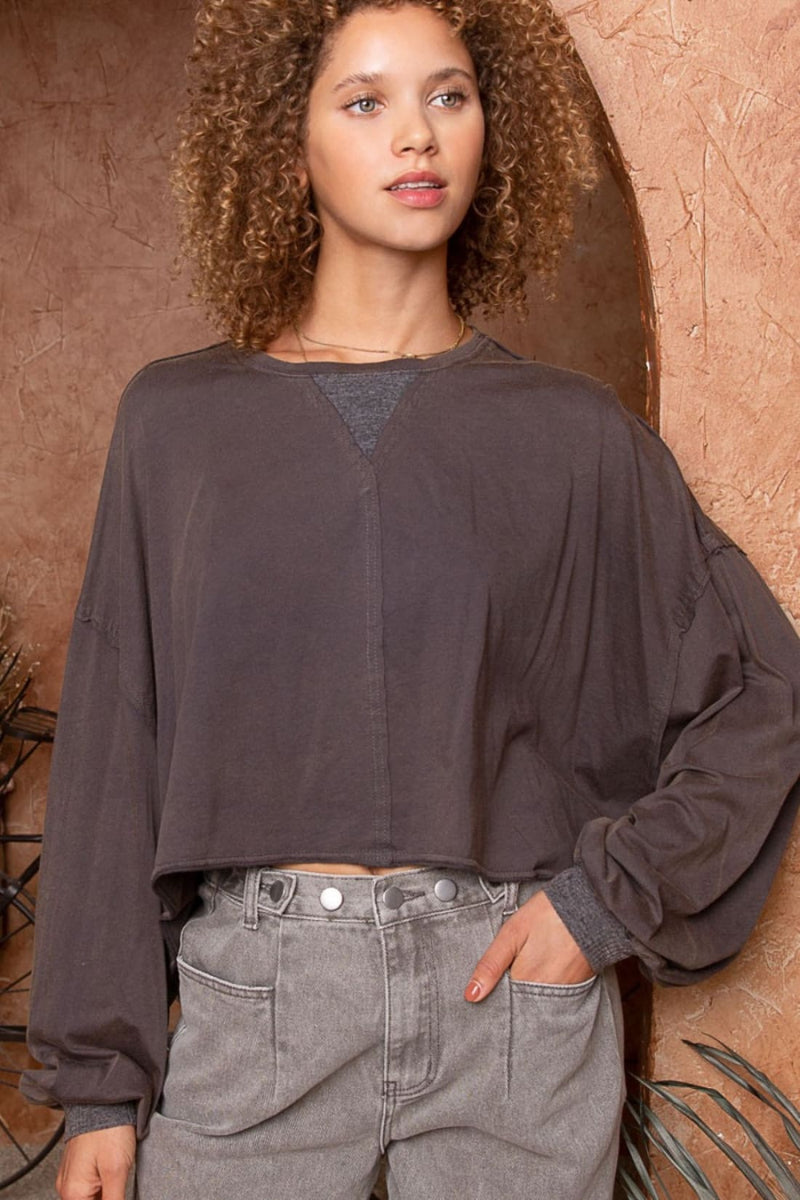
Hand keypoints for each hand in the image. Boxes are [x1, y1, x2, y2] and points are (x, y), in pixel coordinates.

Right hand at [56, 1125, 135, 1199]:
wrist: (103, 1100)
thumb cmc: (109, 1130)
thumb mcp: (117, 1171)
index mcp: (73, 1194)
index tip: (119, 1194)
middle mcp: (67, 1188)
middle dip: (108, 1199)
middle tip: (119, 1183)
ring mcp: (71, 1177)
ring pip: (90, 1199)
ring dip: (106, 1195)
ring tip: (118, 1178)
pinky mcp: (77, 1168)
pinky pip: (88, 1188)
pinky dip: (102, 1188)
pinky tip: (113, 1176)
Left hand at [464, 890, 593, 1000]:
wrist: (591, 906)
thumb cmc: (549, 915)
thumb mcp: (512, 932)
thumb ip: (491, 964)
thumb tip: (471, 995)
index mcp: (525, 982)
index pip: (502, 1005)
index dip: (492, 999)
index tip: (482, 995)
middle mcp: (545, 994)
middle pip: (520, 1008)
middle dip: (509, 1001)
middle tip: (506, 978)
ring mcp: (563, 993)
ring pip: (536, 1003)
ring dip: (526, 995)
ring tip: (526, 969)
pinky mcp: (577, 988)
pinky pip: (554, 998)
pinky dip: (544, 990)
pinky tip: (541, 972)